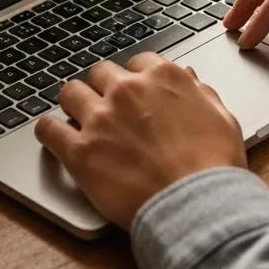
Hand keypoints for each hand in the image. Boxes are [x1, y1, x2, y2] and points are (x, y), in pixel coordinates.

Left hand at [35, 54, 246, 229]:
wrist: (197, 205)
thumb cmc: (214, 165)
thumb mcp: (221, 116)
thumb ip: (200, 92)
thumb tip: (188, 80)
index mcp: (163, 77)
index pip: (138, 63)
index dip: (136, 80)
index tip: (135, 94)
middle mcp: (128, 90)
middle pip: (100, 73)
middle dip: (104, 88)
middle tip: (108, 108)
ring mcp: (101, 119)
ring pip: (70, 92)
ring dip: (74, 103)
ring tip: (77, 118)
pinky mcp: (80, 151)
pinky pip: (47, 129)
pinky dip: (48, 130)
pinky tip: (52, 135)